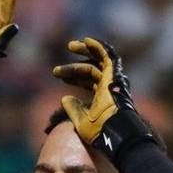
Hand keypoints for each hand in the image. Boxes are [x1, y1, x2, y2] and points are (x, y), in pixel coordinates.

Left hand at [51, 36, 153, 163]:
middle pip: (92, 71)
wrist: (112, 131)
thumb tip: (65, 98)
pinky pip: (108, 56)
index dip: (75, 78)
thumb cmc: (99, 131)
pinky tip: (86, 41)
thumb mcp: (81, 121)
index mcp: (104, 97)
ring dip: (85, 51)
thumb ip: (73, 109)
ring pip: (98, 61)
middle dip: (74, 68)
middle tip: (57, 69)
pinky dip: (98, 46)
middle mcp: (110, 87)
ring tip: (70, 46)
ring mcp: (113, 80)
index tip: (60, 78)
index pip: (90, 82)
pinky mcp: (114, 75)